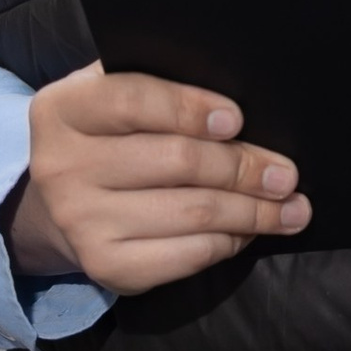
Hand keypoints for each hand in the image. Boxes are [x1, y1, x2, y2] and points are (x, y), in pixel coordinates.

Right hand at [6, 63, 310, 295]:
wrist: (59, 204)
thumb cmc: (108, 136)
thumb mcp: (114, 94)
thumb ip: (160, 84)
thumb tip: (238, 112)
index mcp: (63, 109)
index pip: (132, 101)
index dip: (190, 109)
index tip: (237, 119)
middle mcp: (61, 166)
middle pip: (176, 161)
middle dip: (243, 167)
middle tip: (286, 174)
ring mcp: (80, 221)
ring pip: (191, 212)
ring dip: (252, 211)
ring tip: (290, 207)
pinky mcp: (105, 265)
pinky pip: (186, 254)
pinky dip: (228, 242)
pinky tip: (249, 231)